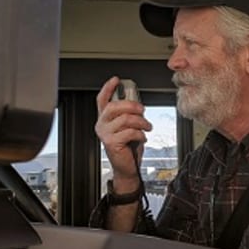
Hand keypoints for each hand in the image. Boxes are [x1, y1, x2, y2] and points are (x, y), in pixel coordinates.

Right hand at [95, 76, 151, 192]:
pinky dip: (140, 134)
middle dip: (131, 105)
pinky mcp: (111, 142)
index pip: (102, 100)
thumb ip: (128, 114)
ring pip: (126, 119)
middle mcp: (102, 125)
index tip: (116, 80)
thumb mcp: (128, 127)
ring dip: (141, 122)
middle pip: (114, 107)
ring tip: (146, 127)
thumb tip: (136, 103)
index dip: (107, 88)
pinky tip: (142, 138)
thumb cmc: (129, 148)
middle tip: (142, 110)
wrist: (128, 168)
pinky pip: (130, 131)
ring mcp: (105, 134)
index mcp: (105, 119)